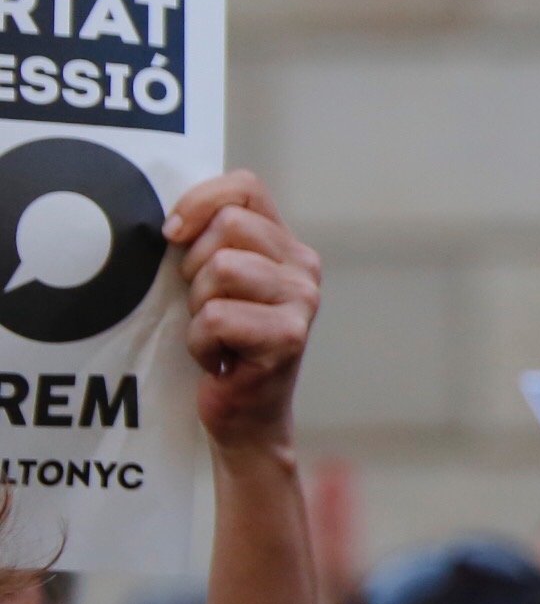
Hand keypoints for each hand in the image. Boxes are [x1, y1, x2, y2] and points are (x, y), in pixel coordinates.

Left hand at [165, 174, 315, 454]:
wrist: (245, 415)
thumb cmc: (222, 345)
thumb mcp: (214, 282)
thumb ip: (209, 243)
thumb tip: (172, 222)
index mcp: (285, 245)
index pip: (245, 188)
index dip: (199, 202)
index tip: (174, 235)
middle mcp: (303, 267)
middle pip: (229, 227)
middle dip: (194, 266)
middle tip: (204, 303)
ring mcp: (302, 301)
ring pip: (221, 269)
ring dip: (199, 307)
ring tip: (214, 333)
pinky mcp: (289, 336)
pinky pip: (217, 317)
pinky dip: (201, 342)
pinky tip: (218, 359)